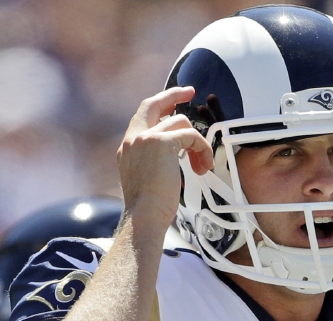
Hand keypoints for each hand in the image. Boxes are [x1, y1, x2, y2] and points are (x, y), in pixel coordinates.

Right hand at [117, 87, 213, 228]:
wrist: (144, 216)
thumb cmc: (149, 207)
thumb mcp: (147, 178)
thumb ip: (155, 160)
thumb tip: (176, 153)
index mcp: (128, 147)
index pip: (143, 116)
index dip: (160, 105)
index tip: (174, 101)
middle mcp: (133, 138)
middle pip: (153, 103)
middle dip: (173, 94)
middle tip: (190, 92)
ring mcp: (145, 137)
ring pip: (181, 122)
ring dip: (198, 143)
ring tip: (202, 165)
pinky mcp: (161, 142)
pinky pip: (192, 136)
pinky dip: (203, 149)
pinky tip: (203, 166)